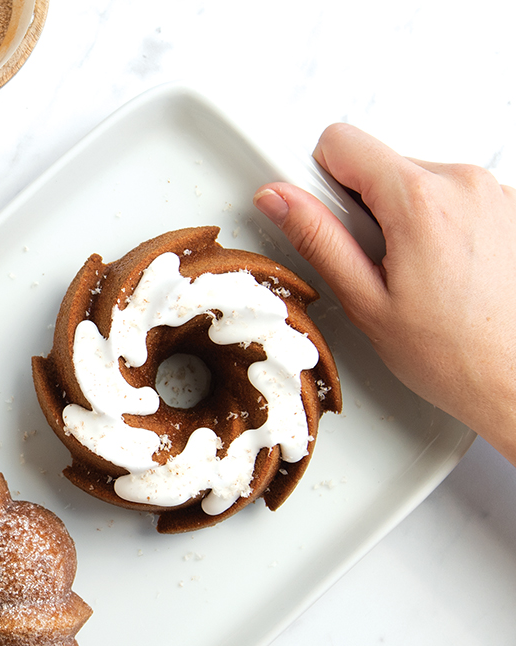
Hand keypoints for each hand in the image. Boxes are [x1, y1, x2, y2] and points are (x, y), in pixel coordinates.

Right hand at [253, 123, 515, 465]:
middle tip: (373, 267)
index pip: (343, 142)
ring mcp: (492, 192)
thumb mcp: (364, 300)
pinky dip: (436, 228)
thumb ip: (317, 238)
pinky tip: (440, 274)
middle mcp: (463, 183)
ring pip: (416, 184)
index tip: (321, 215)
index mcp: (420, 201)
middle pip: (381, 166)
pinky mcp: (507, 207)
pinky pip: (451, 199)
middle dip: (365, 210)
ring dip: (402, 220)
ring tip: (412, 276)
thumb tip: (279, 199)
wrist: (512, 376)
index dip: (318, 179)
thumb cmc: (451, 353)